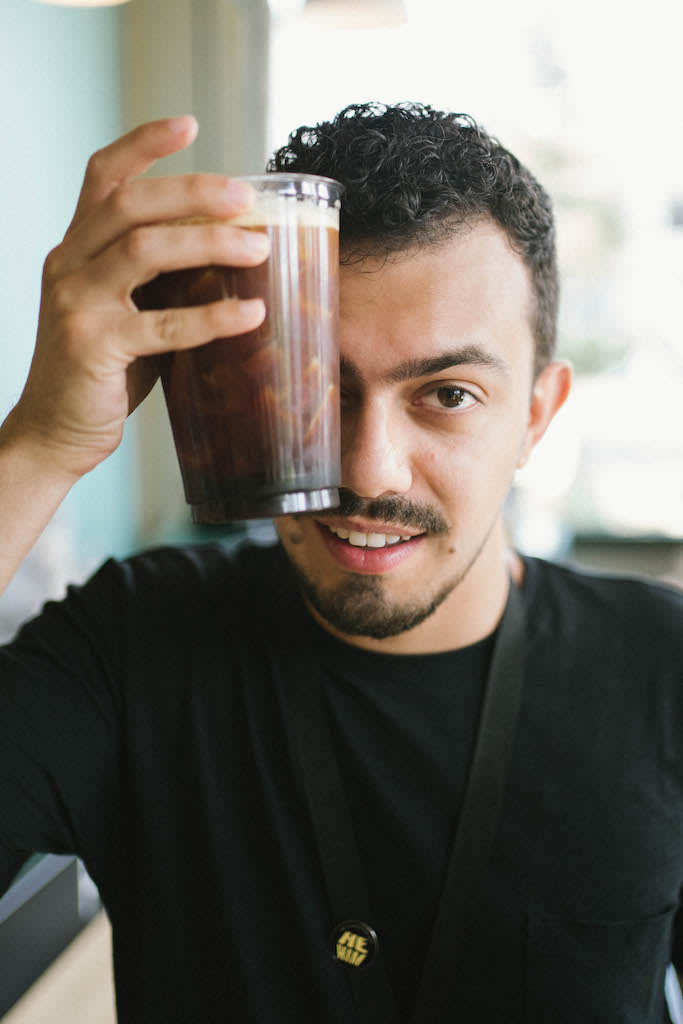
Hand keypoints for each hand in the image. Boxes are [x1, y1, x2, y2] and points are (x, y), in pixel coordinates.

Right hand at [7, 115, 268, 481]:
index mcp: (78, 249)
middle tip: (245, 198)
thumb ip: (159, 282)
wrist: (55, 431)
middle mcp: (70, 265)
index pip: (103, 176)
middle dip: (193, 192)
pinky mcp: (93, 346)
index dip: (144, 144)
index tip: (190, 125)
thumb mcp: (125, 311)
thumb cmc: (100, 372)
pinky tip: (251, 315)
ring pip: (143, 249)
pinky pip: (161, 324)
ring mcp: (76, 304)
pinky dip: (212, 318)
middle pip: (130, 203)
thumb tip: (231, 257)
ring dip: (208, 243)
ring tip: (257, 248)